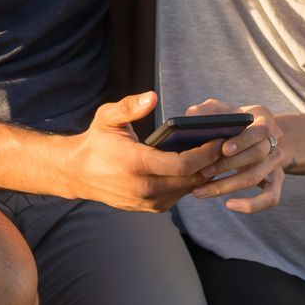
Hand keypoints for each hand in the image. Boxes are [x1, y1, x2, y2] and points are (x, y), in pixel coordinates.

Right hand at [63, 92, 226, 212]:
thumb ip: (129, 106)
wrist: (78, 173)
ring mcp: (148, 201)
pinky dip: (190, 183)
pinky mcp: (150, 208)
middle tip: (226, 145)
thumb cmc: (96, 141)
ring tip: (217, 155)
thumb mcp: (107, 117)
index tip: (220, 139)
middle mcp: (145, 188)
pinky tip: (199, 167)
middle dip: (212, 163)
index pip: (184, 165)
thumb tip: (152, 97)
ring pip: (188, 190)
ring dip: (204, 174)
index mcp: (138, 164)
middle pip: (192, 179)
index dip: (206, 153)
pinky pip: (178, 196)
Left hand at [186, 98, 285, 213]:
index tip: (223, 148)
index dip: (243, 141)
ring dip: (226, 186)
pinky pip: (270, 198)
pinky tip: (228, 205)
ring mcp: (276, 164)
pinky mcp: (276, 181)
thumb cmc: (238, 122)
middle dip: (227, 165)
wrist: (262, 135)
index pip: (259, 131)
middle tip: (202, 172)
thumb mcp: (227, 110)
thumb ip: (210, 109)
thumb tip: (191, 114)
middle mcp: (274, 143)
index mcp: (265, 121)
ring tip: (200, 191)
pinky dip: (251, 205)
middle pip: (256, 156)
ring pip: (254, 178)